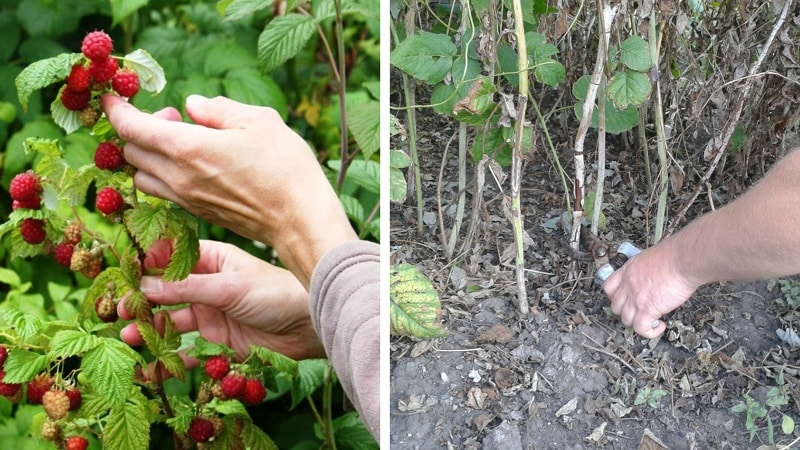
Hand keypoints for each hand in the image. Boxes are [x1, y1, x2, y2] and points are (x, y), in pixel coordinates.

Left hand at [101, 94, 356, 286]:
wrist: (299, 220)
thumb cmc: (285, 167)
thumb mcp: (259, 121)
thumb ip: (219, 110)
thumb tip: (192, 107)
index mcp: (188, 148)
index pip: (132, 127)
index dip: (117, 110)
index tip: (113, 97)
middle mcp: (179, 177)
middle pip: (132, 152)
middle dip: (141, 129)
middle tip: (174, 119)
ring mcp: (187, 200)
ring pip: (143, 176)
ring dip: (151, 156)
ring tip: (184, 145)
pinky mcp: (199, 214)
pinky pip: (165, 193)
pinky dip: (165, 175)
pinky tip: (196, 166)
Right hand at [119, 240, 325, 366]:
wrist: (308, 326)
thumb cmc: (275, 293)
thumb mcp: (229, 288)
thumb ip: (186, 289)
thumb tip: (143, 286)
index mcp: (212, 259)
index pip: (171, 256)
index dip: (146, 264)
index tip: (122, 275)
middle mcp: (208, 283)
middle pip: (165, 290)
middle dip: (141, 300)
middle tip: (118, 311)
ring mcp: (211, 311)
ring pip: (172, 318)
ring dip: (150, 327)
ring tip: (128, 337)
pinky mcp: (218, 338)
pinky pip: (188, 346)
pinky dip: (171, 356)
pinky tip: (154, 365)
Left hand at [602, 245, 698, 337]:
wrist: (681, 260)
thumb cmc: (672, 255)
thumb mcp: (649, 258)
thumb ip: (644, 271)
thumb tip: (651, 279)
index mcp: (627, 272)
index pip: (609, 288)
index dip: (615, 297)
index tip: (625, 300)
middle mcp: (628, 286)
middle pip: (616, 307)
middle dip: (627, 311)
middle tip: (640, 311)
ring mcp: (635, 299)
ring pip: (626, 320)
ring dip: (638, 322)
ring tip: (651, 320)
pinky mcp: (647, 310)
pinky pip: (640, 328)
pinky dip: (649, 332)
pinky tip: (659, 326)